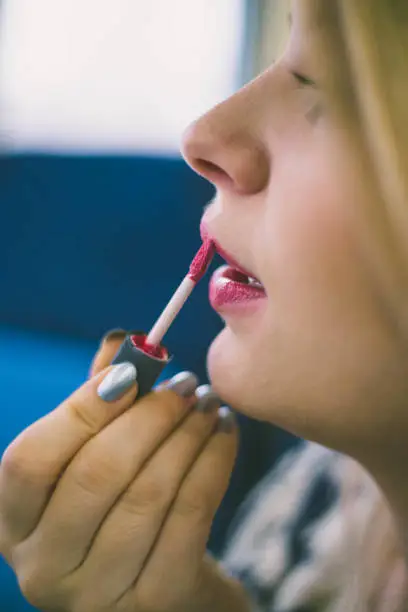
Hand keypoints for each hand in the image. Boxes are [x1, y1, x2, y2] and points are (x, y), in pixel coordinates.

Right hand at [0, 331, 239, 611]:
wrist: (160, 577)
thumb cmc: (117, 503)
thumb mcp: (95, 456)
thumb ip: (100, 400)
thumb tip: (123, 339)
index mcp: (14, 520)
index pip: (33, 459)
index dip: (84, 408)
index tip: (134, 369)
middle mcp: (42, 566)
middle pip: (96, 475)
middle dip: (149, 417)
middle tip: (186, 383)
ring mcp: (96, 594)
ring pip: (149, 494)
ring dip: (187, 435)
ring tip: (209, 402)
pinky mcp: (154, 601)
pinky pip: (191, 517)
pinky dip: (213, 464)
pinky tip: (225, 432)